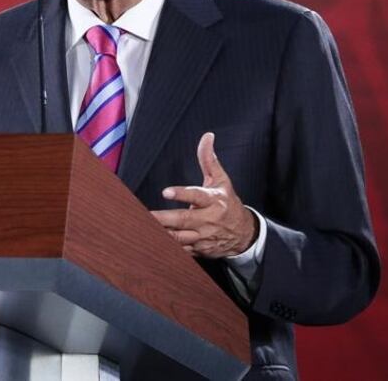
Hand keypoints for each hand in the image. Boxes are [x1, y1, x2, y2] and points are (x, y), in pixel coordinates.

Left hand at [150, 132, 256, 257]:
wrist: (244, 234)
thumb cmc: (228, 203)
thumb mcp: (221, 180)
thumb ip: (209, 160)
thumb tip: (207, 137)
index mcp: (213, 200)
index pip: (196, 196)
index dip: (181, 194)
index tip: (166, 192)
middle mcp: (208, 220)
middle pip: (183, 220)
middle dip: (163, 218)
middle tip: (144, 214)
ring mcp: (203, 236)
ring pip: (179, 238)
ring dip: (161, 234)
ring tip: (143, 227)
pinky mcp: (199, 249)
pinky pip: (180, 250)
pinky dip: (165, 247)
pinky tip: (151, 241)